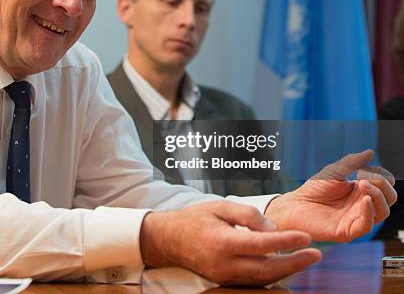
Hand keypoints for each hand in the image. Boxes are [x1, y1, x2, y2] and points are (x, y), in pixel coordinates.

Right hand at [140, 201, 321, 285]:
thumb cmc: (195, 219)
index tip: (305, 236)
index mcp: (222, 242)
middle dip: (295, 263)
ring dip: (288, 271)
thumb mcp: (219, 206)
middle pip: (267, 269)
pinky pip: (255, 281)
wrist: (171, 240)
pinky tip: (286, 265)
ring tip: (306, 258)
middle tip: (316, 254)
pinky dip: (273, 275)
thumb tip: (272, 228)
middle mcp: (224, 264)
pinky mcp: (226, 281)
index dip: (285, 241)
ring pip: (263, 279)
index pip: (261, 244)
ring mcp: (225, 276)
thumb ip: (246, 214)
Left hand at [265, 149, 396, 241]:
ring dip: (377, 196)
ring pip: (383, 213)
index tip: (366, 169)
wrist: (295, 204)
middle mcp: (362, 206)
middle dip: (382, 186)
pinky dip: (369, 212)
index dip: (381, 177)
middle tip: (364, 178)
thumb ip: (352, 162)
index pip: (385, 187)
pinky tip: (364, 200)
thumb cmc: (313, 190)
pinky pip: (367, 226)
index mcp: (361, 192)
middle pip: (388, 199)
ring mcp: (356, 219)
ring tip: (361, 184)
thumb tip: (370, 152)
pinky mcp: (348, 231)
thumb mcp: (334, 171)